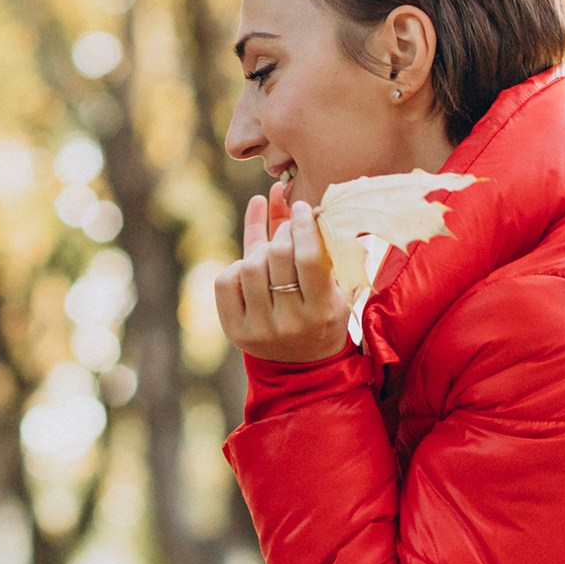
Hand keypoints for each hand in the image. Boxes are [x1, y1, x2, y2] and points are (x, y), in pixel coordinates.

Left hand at [214, 183, 350, 363]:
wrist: (304, 364)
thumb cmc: (325, 314)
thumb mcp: (338, 286)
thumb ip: (324, 248)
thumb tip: (297, 199)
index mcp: (322, 310)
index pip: (308, 257)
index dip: (303, 224)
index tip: (302, 206)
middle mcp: (289, 322)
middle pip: (277, 256)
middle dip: (284, 230)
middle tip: (291, 223)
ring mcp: (258, 329)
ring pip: (249, 267)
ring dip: (262, 249)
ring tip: (274, 248)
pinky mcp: (234, 331)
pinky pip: (225, 282)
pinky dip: (237, 267)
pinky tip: (250, 265)